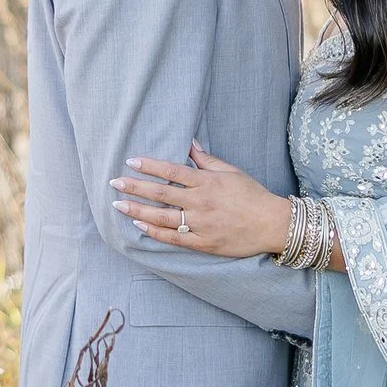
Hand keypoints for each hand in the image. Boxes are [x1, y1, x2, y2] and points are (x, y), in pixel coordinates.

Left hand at [113, 142, 290, 259]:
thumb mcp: (232, 172)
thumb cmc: (253, 195)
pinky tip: (140, 226)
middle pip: (161, 193)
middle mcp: (201, 202)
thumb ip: (208, 160)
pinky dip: (155, 232)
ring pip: (162, 217)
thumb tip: (190, 144)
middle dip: (135, 187)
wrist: (272, 224)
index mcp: (207, 182)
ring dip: (138, 210)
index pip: (171, 171)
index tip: (130, 162)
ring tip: (118, 204)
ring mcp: (201, 224)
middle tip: (114, 182)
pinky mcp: (204, 242)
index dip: (149, 166)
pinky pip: (174, 238)